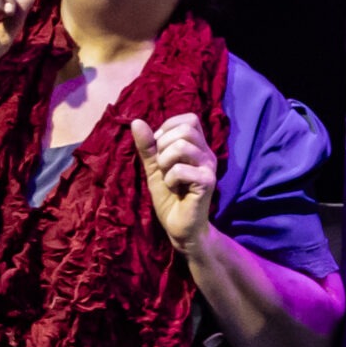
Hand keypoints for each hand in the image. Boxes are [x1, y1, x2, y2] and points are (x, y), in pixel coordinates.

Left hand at [131, 113, 218, 254]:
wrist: (180, 228)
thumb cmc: (170, 198)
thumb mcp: (154, 169)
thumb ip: (148, 146)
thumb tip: (136, 121)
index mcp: (198, 147)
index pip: (189, 119)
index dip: (169, 127)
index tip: (160, 148)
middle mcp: (207, 153)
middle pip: (185, 129)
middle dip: (163, 145)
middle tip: (162, 165)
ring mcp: (209, 168)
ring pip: (181, 146)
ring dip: (165, 161)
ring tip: (167, 176)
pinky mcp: (207, 183)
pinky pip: (180, 169)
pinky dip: (170, 179)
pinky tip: (174, 189)